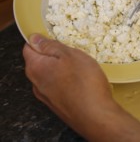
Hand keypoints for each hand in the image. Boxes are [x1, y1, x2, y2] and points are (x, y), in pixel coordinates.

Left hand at [23, 34, 139, 140]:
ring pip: (51, 74)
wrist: (96, 115)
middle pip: (40, 61)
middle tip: (75, 53)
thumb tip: (34, 38)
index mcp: (36, 67)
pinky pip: (59, 86)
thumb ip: (51, 46)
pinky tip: (81, 82)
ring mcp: (46, 96)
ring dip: (62, 68)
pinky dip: (67, 81)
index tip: (59, 39)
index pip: (29, 47)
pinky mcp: (58, 104)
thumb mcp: (70, 55)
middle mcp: (36, 83)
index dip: (42, 40)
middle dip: (55, 55)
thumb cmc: (84, 81)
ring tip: (81, 68)